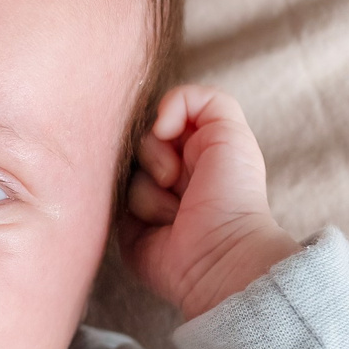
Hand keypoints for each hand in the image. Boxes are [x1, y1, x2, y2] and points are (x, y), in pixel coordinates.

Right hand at [121, 85, 301, 322]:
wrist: (221, 250)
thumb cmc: (234, 192)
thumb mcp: (230, 130)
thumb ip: (198, 99)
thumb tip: (155, 121)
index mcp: (191, 148)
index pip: (158, 119)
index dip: (165, 124)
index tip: (176, 136)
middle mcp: (166, 170)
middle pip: (137, 142)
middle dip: (158, 157)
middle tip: (178, 180)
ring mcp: (144, 197)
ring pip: (124, 172)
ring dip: (153, 191)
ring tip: (177, 212)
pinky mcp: (127, 224)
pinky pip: (115, 202)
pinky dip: (142, 210)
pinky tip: (163, 226)